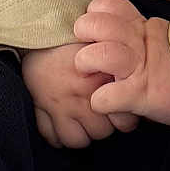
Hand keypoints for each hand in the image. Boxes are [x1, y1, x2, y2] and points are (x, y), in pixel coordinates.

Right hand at [21, 40, 140, 148]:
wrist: (38, 30)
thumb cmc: (71, 37)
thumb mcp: (102, 46)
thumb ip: (117, 68)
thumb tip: (132, 85)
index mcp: (101, 80)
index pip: (124, 120)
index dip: (124, 119)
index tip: (120, 112)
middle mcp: (82, 96)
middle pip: (102, 132)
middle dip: (103, 126)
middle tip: (101, 115)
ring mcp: (60, 105)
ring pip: (79, 139)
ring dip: (82, 133)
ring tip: (82, 121)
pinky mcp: (41, 108)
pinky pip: (52, 137)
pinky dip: (58, 136)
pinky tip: (62, 125)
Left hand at [72, 0, 169, 128]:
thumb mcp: (163, 39)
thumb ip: (140, 35)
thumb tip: (113, 36)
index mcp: (143, 27)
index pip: (110, 5)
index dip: (96, 14)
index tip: (96, 28)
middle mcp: (139, 42)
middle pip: (98, 24)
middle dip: (84, 33)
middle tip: (87, 47)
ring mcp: (140, 68)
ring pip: (100, 53)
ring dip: (87, 63)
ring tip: (91, 73)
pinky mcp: (142, 94)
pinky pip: (107, 96)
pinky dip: (101, 101)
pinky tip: (105, 103)